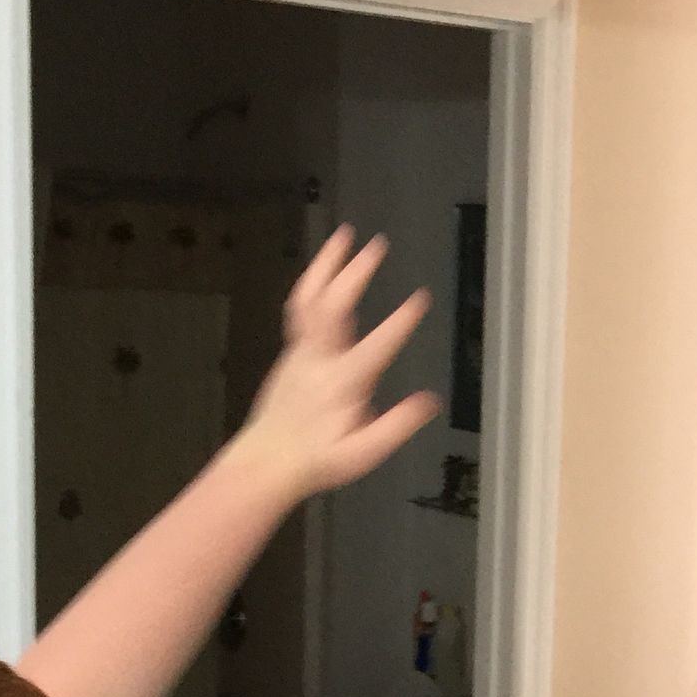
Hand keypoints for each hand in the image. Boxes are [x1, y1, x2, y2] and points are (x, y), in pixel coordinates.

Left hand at [236, 227, 438, 501]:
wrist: (267, 462)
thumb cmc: (318, 459)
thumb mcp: (363, 452)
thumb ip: (396, 426)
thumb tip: (429, 402)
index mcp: (342, 382)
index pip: (377, 345)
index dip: (399, 322)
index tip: (420, 299)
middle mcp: (319, 359)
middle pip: (336, 305)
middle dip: (356, 272)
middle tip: (377, 244)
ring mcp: (301, 351)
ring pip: (311, 296)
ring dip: (327, 263)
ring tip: (344, 234)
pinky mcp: (291, 351)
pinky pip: (301, 306)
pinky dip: (313, 281)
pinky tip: (325, 269)